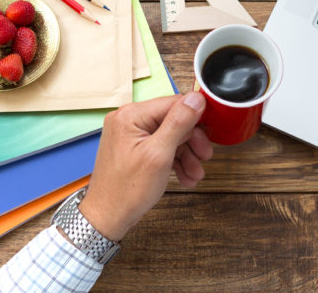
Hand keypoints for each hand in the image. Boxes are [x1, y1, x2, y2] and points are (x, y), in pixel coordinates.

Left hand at [78, 92, 213, 240]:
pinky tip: (185, 176)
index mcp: (131, 115)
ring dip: (186, 154)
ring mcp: (130, 135)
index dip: (196, 118)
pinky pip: (160, 147)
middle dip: (192, 141)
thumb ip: (179, 123)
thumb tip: (196, 98)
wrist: (106, 219)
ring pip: (170, 136)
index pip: (174, 103)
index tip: (211, 132)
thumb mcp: (159, 155)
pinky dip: (174, 160)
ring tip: (196, 173)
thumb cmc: (126, 191)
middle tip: (205, 157)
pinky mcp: (133, 149)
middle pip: (173, 120)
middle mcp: (128, 120)